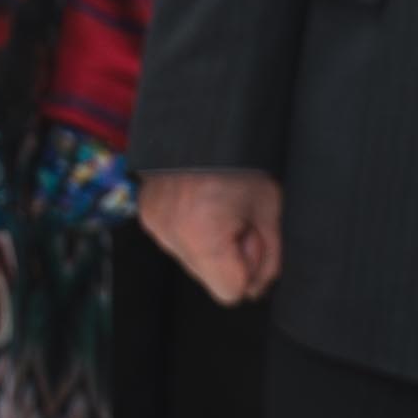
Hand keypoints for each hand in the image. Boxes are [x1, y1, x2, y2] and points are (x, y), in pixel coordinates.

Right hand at [143, 168, 282, 305]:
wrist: (205, 124)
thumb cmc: (243, 162)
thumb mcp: (270, 211)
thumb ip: (268, 259)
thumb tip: (255, 288)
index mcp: (202, 235)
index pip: (229, 293)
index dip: (248, 270)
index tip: (251, 238)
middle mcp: (170, 235)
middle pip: (209, 279)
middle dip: (228, 258)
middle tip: (238, 219)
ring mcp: (154, 225)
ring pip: (192, 262)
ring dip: (209, 245)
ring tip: (218, 208)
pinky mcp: (147, 215)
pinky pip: (176, 242)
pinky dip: (192, 231)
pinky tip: (202, 205)